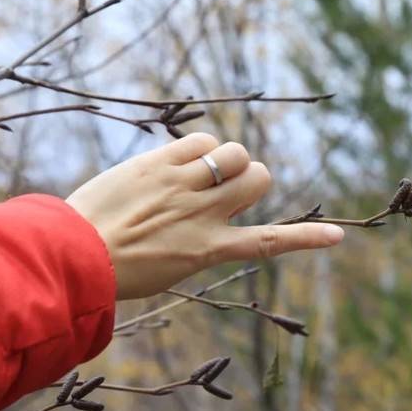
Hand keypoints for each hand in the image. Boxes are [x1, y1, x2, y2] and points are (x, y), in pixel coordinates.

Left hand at [65, 133, 343, 299]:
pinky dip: (198, 147)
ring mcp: (182, 187)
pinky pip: (200, 141)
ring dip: (229, 157)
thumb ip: (203, 239)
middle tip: (225, 186)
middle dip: (252, 177)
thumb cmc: (121, 269)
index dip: (307, 239)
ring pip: (235, 153)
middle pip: (260, 177)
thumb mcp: (174, 266)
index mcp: (210, 250)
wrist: (73, 254)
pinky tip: (179, 160)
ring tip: (203, 168)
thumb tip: (218, 209)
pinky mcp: (159, 164)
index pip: (270, 242)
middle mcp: (204, 215)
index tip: (338, 237)